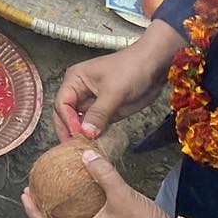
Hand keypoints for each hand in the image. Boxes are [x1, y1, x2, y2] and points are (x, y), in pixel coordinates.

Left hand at [21, 148, 175, 217]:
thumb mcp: (122, 195)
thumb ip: (103, 173)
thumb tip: (86, 152)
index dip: (34, 213)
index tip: (25, 195)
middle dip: (42, 211)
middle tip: (34, 191)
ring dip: (58, 212)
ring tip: (53, 192)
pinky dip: (75, 213)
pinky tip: (79, 197)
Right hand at [52, 25, 178, 142]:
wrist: (155, 66)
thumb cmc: (131, 68)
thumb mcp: (114, 91)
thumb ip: (99, 113)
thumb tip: (86, 133)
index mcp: (75, 80)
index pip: (62, 104)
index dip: (67, 120)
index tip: (77, 134)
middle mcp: (80, 92)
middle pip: (66, 115)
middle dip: (69, 131)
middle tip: (74, 148)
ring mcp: (93, 103)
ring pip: (80, 123)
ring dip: (82, 136)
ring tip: (84, 150)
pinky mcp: (106, 112)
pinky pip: (96, 127)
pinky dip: (95, 136)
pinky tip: (96, 146)